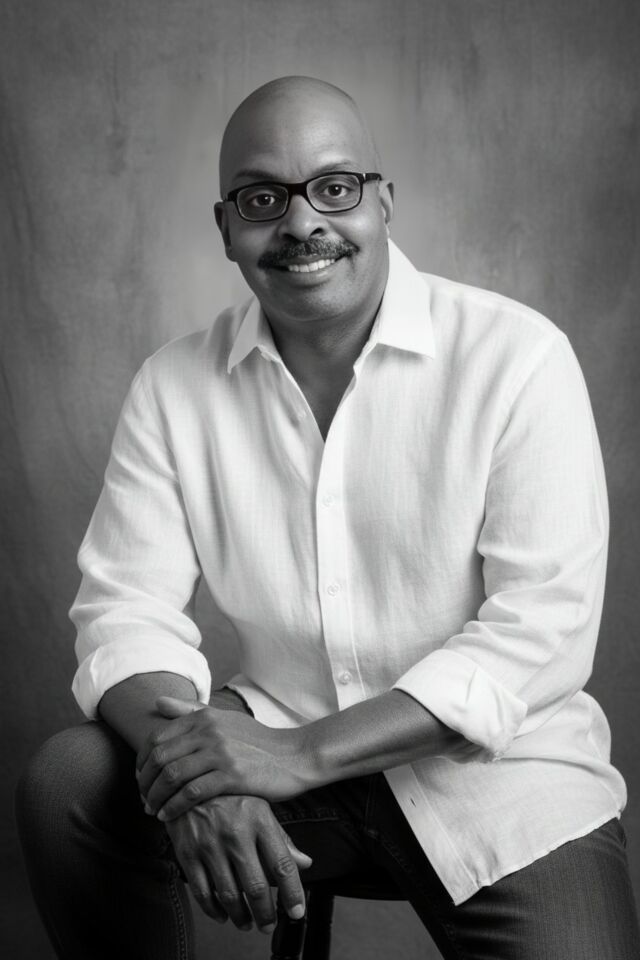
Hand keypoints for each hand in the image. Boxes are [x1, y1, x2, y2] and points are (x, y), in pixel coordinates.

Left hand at [136, 696, 315, 819]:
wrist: (293, 756)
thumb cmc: (257, 741)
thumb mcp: (225, 718)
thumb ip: (190, 710)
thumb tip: (157, 702)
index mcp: (204, 717)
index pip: (157, 738)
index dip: (142, 761)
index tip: (141, 778)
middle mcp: (209, 731)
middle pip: (159, 757)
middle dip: (144, 782)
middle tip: (143, 798)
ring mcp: (220, 753)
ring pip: (172, 776)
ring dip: (156, 797)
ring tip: (152, 810)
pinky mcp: (231, 775)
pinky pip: (191, 793)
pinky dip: (174, 807)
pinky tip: (169, 815)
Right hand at [164, 794, 312, 933]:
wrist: (187, 781)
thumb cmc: (230, 796)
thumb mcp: (259, 807)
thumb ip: (282, 838)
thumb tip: (305, 863)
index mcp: (259, 820)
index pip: (282, 864)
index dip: (293, 893)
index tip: (297, 912)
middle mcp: (236, 833)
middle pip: (256, 887)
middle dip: (265, 914)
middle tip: (269, 924)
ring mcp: (210, 844)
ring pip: (229, 895)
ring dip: (241, 916)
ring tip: (248, 923)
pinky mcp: (187, 853)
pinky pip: (202, 892)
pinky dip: (214, 910)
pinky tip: (223, 914)